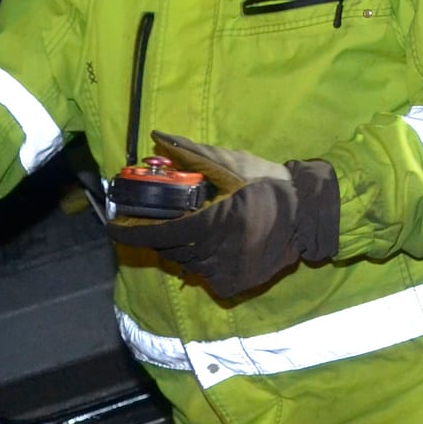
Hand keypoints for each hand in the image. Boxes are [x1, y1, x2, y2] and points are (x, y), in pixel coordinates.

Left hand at [108, 132, 339, 297]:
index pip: (156, 235)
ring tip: (188, 229)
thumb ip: (192, 153)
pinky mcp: (233, 285)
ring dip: (179, 248)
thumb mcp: (231, 164)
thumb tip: (156, 138)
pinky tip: (211, 245)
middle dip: (157, 235)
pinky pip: (203, 275)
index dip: (129, 232)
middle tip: (155, 220)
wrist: (309, 212)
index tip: (113, 224)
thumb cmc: (268, 184)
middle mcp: (213, 254)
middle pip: (167, 249)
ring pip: (185, 263)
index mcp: (210, 224)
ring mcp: (223, 273)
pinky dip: (200, 261)